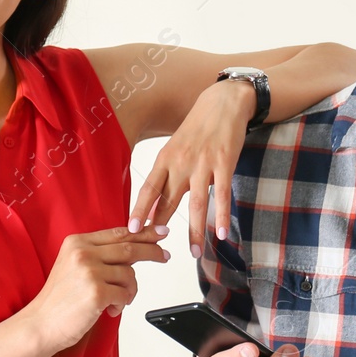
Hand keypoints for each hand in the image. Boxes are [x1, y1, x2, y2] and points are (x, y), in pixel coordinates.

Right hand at [20, 226, 168, 352]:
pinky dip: (122, 304)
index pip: (118, 233)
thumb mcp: (76, 267)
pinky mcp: (96, 292)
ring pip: (129, 274)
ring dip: (129, 290)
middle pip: (129, 247)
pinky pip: (125, 294)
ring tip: (117, 301)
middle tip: (164, 255)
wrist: (41, 324)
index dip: (142, 232)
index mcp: (77, 242)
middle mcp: (82, 253)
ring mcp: (89, 272)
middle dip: (151, 251)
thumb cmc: (60, 299)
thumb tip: (135, 250)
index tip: (159, 232)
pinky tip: (110, 309)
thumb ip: (102, 256)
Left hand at [129, 80, 252, 257]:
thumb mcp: (175, 148)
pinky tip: (221, 234)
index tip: (131, 230)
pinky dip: (222, 216)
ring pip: (196, 204)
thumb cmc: (196, 129)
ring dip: (195, 231)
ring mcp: (203, 164)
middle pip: (169, 200)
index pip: (148, 189)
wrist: (222, 103)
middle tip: (155, 248)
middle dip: (161, 225)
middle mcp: (181, 163)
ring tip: (194, 253)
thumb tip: (155, 205)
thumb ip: (167, 175)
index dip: (139, 210)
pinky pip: (222, 195)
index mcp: (165, 159)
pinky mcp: (224, 164)